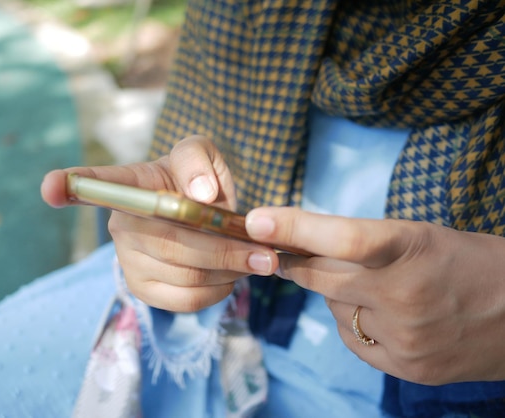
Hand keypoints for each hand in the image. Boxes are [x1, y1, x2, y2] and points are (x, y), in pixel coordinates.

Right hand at [41, 136, 278, 311]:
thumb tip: (200, 197)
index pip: (95, 182)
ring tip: (254, 261)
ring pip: (183, 274)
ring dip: (228, 271)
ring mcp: (126, 259)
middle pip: (169, 242)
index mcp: (131, 182)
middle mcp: (120, 221)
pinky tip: (229, 277)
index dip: (70, 184)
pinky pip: (183, 300)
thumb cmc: (198, 180)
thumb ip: (198, 162)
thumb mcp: (203, 154)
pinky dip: (217, 292)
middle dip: (223, 250)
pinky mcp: (140, 288)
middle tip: (264, 253)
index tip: (49, 188)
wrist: (201, 213)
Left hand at [245, 207, 504, 384]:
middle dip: (298, 261)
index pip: (344, 237)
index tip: (255, 221)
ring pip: (335, 308)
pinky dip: (355, 321)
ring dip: (339, 293)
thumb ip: (365, 243)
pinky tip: (382, 314)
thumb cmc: (469, 262)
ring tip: (376, 285)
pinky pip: (351, 338)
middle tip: (283, 251)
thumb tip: (303, 246)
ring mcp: (404, 337)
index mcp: (413, 248)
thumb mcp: (422, 236)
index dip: (295, 228)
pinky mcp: (405, 367)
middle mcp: (405, 295)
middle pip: (321, 276)